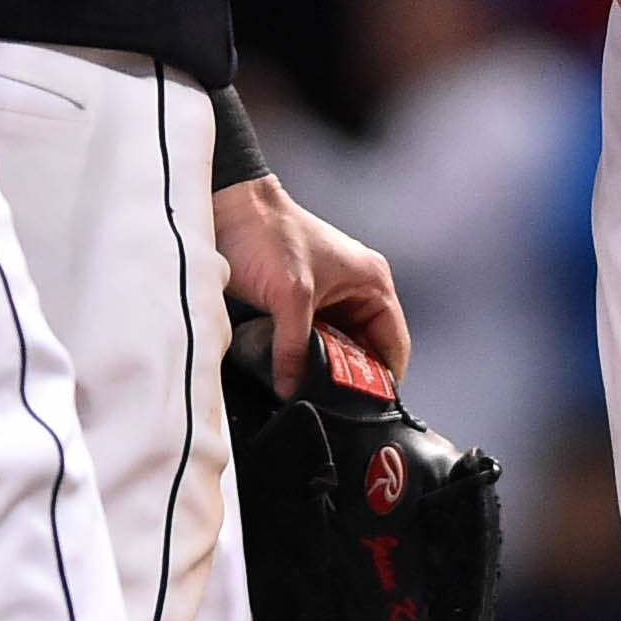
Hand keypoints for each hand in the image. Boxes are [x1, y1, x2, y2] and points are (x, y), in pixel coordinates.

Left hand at [207, 175, 408, 394]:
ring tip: (309, 394)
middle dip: (350, 380)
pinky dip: (303, 360)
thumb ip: (294, 347)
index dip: (384, 379)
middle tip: (331, 406)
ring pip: (336, 350)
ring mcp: (327, 300)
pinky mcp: (300, 306)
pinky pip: (311, 343)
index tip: (366, 410)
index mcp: (371, 282)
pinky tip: (289, 376)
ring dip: (323, 371)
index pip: (394, 344)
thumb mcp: (289, 296)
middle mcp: (355, 292)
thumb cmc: (267, 233)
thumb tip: (292, 389)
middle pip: (366, 352)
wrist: (226, 210)